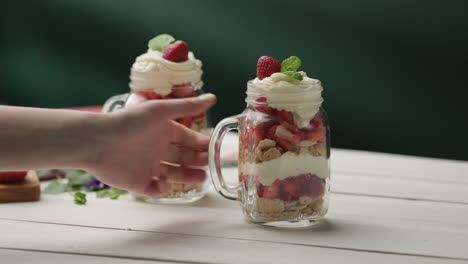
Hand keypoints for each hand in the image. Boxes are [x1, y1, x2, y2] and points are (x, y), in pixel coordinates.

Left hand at [86, 93, 215, 196]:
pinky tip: (166, 182)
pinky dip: (162, 188)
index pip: (187, 139)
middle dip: (198, 161)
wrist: (98, 141)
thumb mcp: (159, 110)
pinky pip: (155, 188)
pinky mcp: (138, 182)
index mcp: (163, 131)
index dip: (200, 143)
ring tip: (201, 178)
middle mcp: (157, 149)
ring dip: (187, 176)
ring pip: (174, 174)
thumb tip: (212, 98)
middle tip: (210, 163)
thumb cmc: (128, 122)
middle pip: (183, 157)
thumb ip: (186, 106)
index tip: (213, 147)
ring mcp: (148, 166)